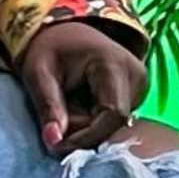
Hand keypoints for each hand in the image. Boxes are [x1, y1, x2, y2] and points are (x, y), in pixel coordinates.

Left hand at [21, 21, 144, 152]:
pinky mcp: (137, 94)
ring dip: (86, 126)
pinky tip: (81, 105)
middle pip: (113, 123)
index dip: (87, 135)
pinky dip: (94, 122)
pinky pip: (115, 121)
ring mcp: (140, 85)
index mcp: (114, 63)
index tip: (58, 144)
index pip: (113, 114)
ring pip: (114, 125)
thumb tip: (54, 142)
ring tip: (68, 105)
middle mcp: (136, 75)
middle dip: (82, 131)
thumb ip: (47, 106)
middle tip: (55, 119)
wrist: (66, 33)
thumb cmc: (50, 49)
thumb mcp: (38, 73)